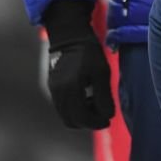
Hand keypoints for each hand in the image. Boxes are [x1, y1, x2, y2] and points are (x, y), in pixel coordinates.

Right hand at [42, 0, 113, 128]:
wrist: (69, 37)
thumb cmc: (89, 53)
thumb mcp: (102, 73)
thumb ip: (104, 96)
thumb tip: (108, 115)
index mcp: (70, 89)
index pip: (82, 117)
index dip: (96, 122)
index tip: (108, 120)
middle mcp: (58, 93)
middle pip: (72, 120)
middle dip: (89, 122)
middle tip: (103, 116)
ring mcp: (53, 91)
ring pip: (66, 115)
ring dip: (81, 116)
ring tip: (96, 106)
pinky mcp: (52, 87)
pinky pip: (62, 107)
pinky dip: (75, 109)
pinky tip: (87, 99)